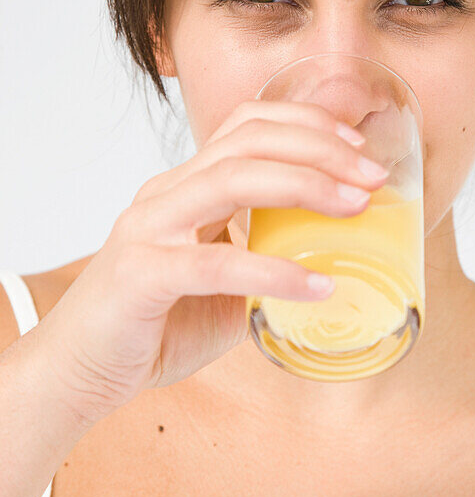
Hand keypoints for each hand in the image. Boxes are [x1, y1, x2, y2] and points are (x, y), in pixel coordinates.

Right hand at [34, 100, 386, 423]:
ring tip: (355, 209)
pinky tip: (318, 286)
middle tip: (373, 177)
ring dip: (305, 186)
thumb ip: (263, 259)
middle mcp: (166, 193)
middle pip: (249, 141)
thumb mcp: (222, 283)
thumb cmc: (154, 326)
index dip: (307, 124)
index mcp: (186, 186)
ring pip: (232, 179)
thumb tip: (330, 260)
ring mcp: (150, 228)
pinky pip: (216, 263)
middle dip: (321, 149)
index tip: (359, 150)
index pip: (247, 124)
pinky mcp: (142, 274)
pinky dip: (275, 272)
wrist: (80, 371)